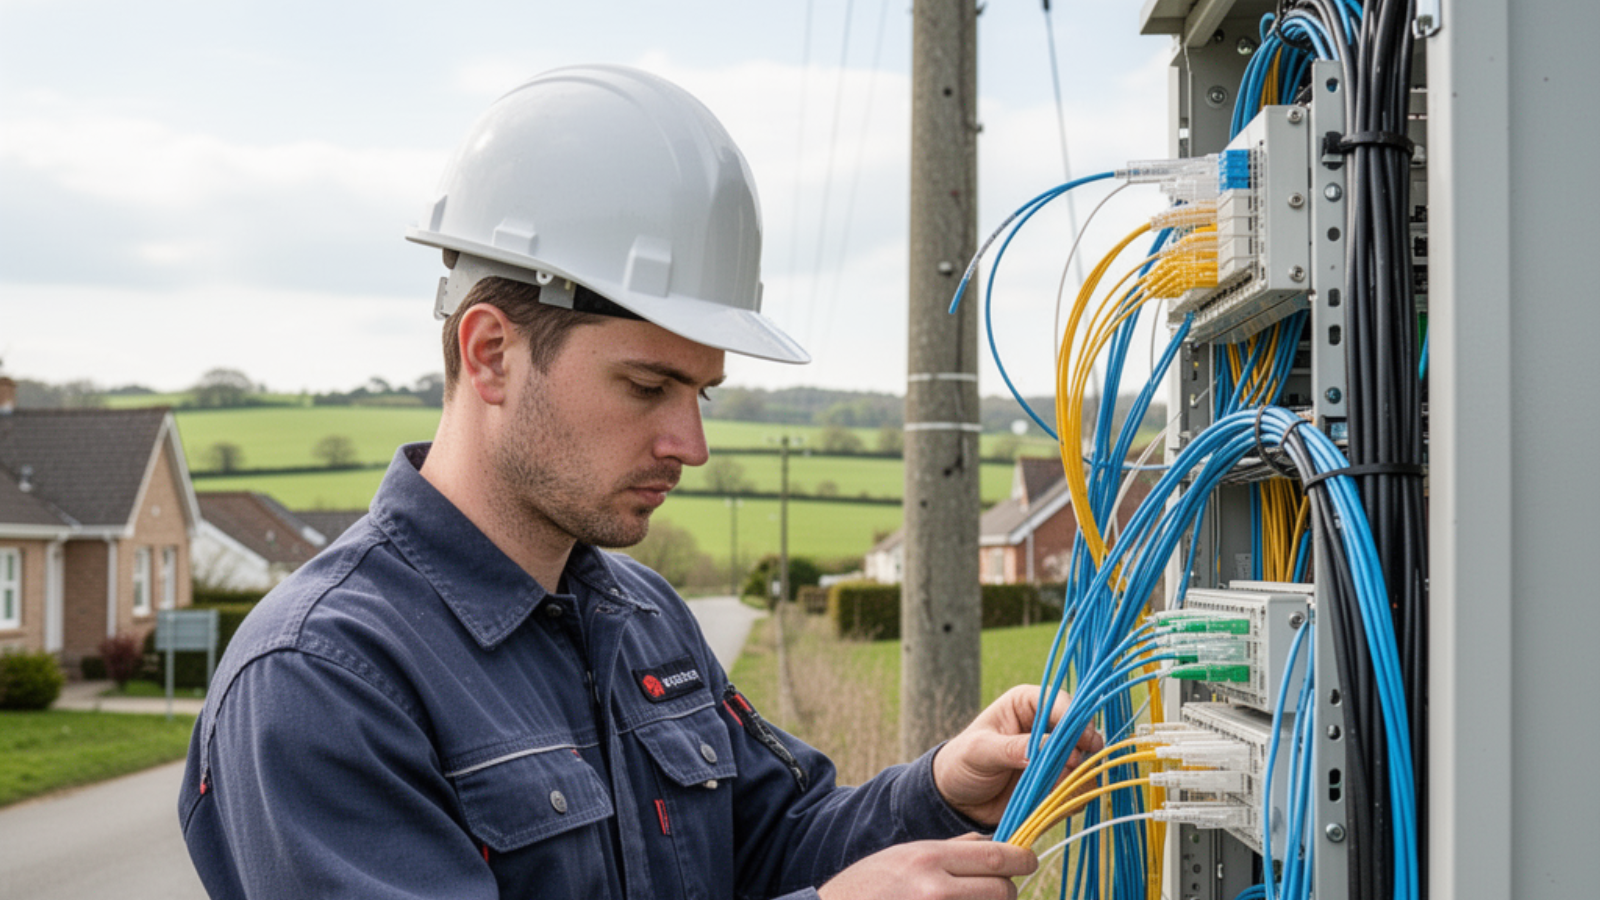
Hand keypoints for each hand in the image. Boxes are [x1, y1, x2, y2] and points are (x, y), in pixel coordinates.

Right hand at [816, 834, 1035, 899]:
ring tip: (973, 899)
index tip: (1028, 860)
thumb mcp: (907, 855)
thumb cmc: (869, 887)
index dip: (1022, 859)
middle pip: (1003, 891)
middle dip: (1009, 890)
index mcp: (929, 858)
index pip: (997, 857)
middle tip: (1001, 889)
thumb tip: (996, 844)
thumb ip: (952, 850)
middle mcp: (936, 890)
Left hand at [931, 684, 1102, 825]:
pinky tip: (1055, 801)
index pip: (1061, 703)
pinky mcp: (1057, 782)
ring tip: (1056, 787)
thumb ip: (1011, 747)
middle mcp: (1046, 727)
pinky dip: (1073, 795)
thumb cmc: (962, 762)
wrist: (957, 799)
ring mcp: (1054, 756)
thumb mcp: (980, 750)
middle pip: (1080, 732)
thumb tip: (1044, 749)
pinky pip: (1077, 788)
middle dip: (1082, 750)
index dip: (1076, 720)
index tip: (1085, 741)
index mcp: (1027, 704)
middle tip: (1075, 767)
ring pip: (1084, 762)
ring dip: (1078, 776)